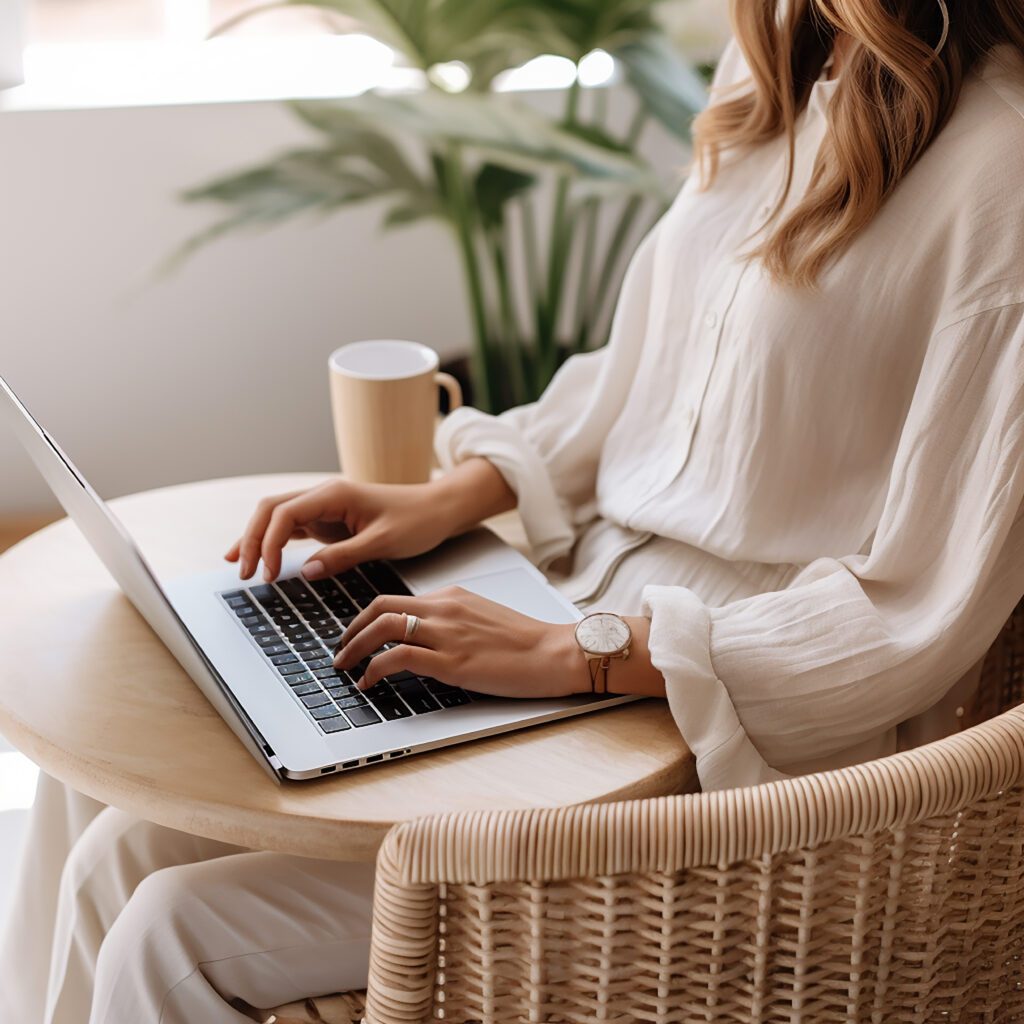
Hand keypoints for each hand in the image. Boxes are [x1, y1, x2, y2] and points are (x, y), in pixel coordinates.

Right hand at [225, 459, 516, 582]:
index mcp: (335, 494)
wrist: (438, 510)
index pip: (284, 513)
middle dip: (252, 539)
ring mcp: (324, 506)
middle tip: (243, 573)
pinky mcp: (329, 519)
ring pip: (277, 517)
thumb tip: (303, 572)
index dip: (268, 543)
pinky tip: (259, 558)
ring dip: (256, 538)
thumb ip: (342, 556)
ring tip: (237, 565)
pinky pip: (292, 527)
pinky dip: (273, 541)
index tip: (268, 574)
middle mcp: (324, 495)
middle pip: (271, 510)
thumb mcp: (383, 542)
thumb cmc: (417, 521)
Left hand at [333, 586, 588, 698]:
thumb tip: (425, 638)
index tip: (356, 634)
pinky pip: (397, 658)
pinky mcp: (451, 661)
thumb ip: (454, 621)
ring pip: (383, 628)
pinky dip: (374, 669)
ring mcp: (447, 634)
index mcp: (453, 597)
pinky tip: (369, 683)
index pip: (396, 599)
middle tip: (341, 650)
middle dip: (351, 630)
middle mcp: (445, 609)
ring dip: (355, 648)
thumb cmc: (527, 642)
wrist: (556, 652)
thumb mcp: (484, 619)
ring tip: (345, 668)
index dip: (367, 618)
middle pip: (380, 608)